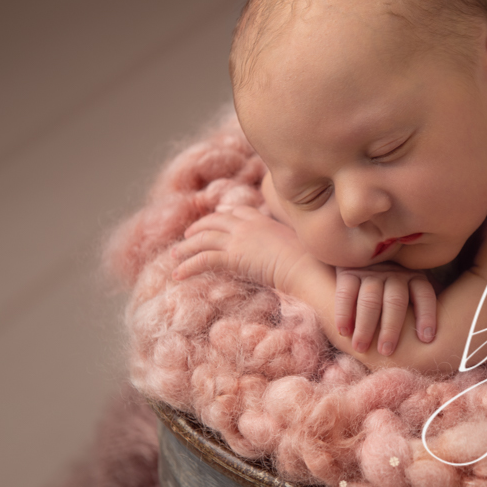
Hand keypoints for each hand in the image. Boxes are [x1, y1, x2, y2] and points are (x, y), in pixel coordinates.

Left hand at [171, 205, 304, 288]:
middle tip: (187, 235)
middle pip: (216, 220)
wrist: (308, 267)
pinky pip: (204, 260)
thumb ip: (289, 243)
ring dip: (186, 247)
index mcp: (265, 220)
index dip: (224, 214)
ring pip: (204, 239)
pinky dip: (188, 266)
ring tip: (174, 255)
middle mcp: (249, 225)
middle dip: (199, 227)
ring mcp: (240, 239)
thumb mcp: (301, 244)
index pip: (239, 211)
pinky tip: (178, 274)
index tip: (216, 218)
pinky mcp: (234, 257)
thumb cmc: (312, 262)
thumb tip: (294, 252)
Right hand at [335, 263, 436, 355]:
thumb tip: (446, 337)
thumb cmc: (394, 289)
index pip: (425, 294)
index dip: (427, 315)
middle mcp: (394, 273)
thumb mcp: (413, 290)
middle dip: (391, 328)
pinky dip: (344, 313)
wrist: (362, 257)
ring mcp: (371, 272)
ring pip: (370, 300)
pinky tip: (344, 331)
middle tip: (386, 352)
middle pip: (395, 301)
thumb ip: (423, 307)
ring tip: (361, 348)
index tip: (426, 339)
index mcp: (415, 277)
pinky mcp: (348, 272)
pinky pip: (346, 293)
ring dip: (366, 326)